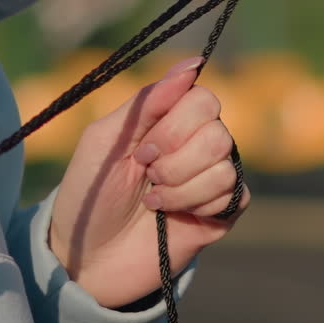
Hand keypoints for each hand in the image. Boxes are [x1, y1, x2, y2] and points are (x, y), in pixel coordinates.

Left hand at [48, 57, 249, 308]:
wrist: (88, 259)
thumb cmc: (90, 192)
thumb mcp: (105, 139)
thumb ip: (147, 101)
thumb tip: (194, 64)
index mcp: (167, 117)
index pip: (202, 97)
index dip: (174, 125)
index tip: (142, 148)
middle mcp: (195, 141)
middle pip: (217, 130)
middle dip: (175, 159)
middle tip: (147, 174)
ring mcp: (211, 175)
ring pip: (225, 164)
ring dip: (181, 187)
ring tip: (153, 200)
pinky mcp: (222, 212)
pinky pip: (235, 193)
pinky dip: (198, 204)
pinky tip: (173, 215)